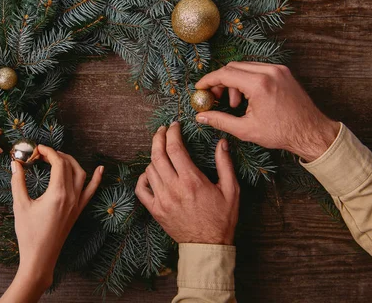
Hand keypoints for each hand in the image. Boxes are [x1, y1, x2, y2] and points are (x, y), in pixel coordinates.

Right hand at [6, 147, 102, 293]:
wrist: (40, 257)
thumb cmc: (29, 234)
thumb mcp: (20, 205)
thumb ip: (18, 182)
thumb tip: (16, 163)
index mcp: (58, 193)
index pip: (58, 163)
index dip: (48, 152)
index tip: (37, 149)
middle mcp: (72, 196)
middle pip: (69, 165)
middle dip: (56, 155)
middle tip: (41, 154)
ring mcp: (77, 203)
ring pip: (81, 174)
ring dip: (71, 162)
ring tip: (58, 157)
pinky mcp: (78, 210)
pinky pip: (91, 191)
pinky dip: (96, 179)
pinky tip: (100, 169)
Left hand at [135, 123, 238, 244]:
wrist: (208, 246)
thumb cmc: (222, 219)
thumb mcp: (231, 190)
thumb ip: (225, 164)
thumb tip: (222, 142)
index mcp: (192, 180)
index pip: (175, 148)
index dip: (172, 132)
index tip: (174, 125)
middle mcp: (174, 188)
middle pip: (158, 154)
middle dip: (158, 137)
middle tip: (162, 130)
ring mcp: (162, 199)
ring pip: (149, 169)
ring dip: (154, 157)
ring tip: (162, 152)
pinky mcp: (155, 210)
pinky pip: (141, 189)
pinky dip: (143, 178)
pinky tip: (151, 174)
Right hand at [195, 62, 339, 161]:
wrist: (310, 132)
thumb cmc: (280, 133)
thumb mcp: (245, 129)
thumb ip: (220, 120)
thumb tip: (201, 116)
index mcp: (259, 84)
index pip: (225, 74)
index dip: (208, 81)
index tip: (199, 88)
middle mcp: (269, 71)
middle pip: (233, 67)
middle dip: (220, 81)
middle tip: (215, 98)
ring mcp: (278, 69)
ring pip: (245, 67)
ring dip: (234, 81)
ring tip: (235, 104)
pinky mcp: (283, 72)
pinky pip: (257, 69)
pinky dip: (247, 80)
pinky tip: (248, 98)